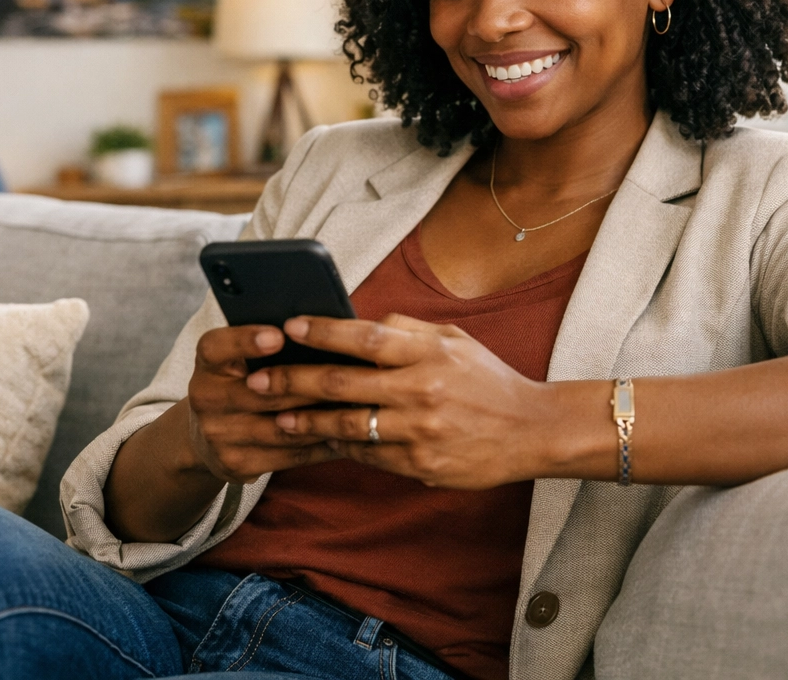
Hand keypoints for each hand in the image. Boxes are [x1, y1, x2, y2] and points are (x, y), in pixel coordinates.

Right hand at [184, 324, 342, 483]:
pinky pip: (290, 456)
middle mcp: (206, 399)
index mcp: (208, 363)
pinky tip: (348, 435)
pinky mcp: (237, 465)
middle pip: (261, 393)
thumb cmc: (240, 382)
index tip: (279, 335)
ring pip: (282, 429)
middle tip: (349, 376)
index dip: (245, 340)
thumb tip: (322, 327)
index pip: (217, 347)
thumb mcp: (240, 358)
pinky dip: (322, 445)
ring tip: (358, 406)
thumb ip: (271, 343)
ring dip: (323, 418)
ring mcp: (219, 436)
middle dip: (308, 386)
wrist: (205, 437)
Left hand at [250, 314, 551, 488]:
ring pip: (347, 425)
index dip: (323, 331)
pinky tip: (317, 441)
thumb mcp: (455, 340)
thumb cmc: (488, 380)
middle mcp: (421, 390)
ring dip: (306, 422)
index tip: (289, 326)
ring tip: (276, 417)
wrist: (531, 431)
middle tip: (256, 380)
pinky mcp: (419, 465)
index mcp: (428, 353)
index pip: (365, 336)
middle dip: (293, 381)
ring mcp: (419, 432)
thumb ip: (408, 329)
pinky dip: (340, 446)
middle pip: (343, 384)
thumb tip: (360, 320)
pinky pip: (369, 454)